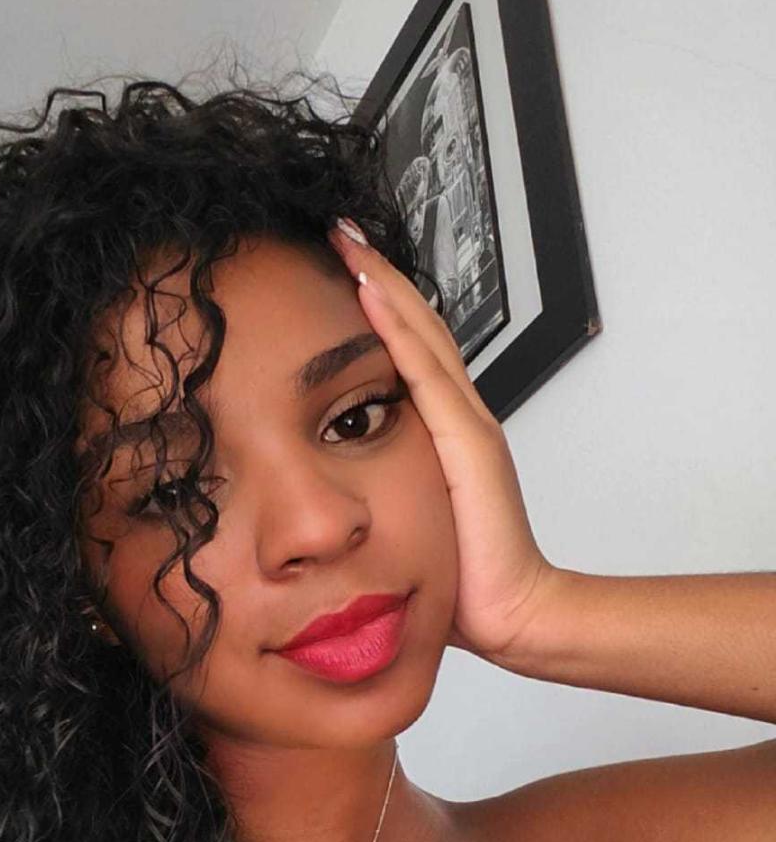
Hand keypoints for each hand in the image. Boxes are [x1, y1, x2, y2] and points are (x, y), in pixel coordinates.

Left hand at [328, 218, 561, 664]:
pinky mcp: (468, 441)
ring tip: (347, 241)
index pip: (409, 350)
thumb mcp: (407, 524)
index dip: (379, 305)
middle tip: (340, 229)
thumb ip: (382, 496)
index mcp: (444, 431)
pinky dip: (397, 327)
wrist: (511, 612)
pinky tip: (367, 292)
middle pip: (418, 325)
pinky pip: (424, 371)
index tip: (340, 266)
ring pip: (423, 333)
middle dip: (379, 274)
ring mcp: (468, 423)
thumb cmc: (460, 576)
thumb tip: (329, 491)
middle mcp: (460, 414)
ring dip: (383, 283)